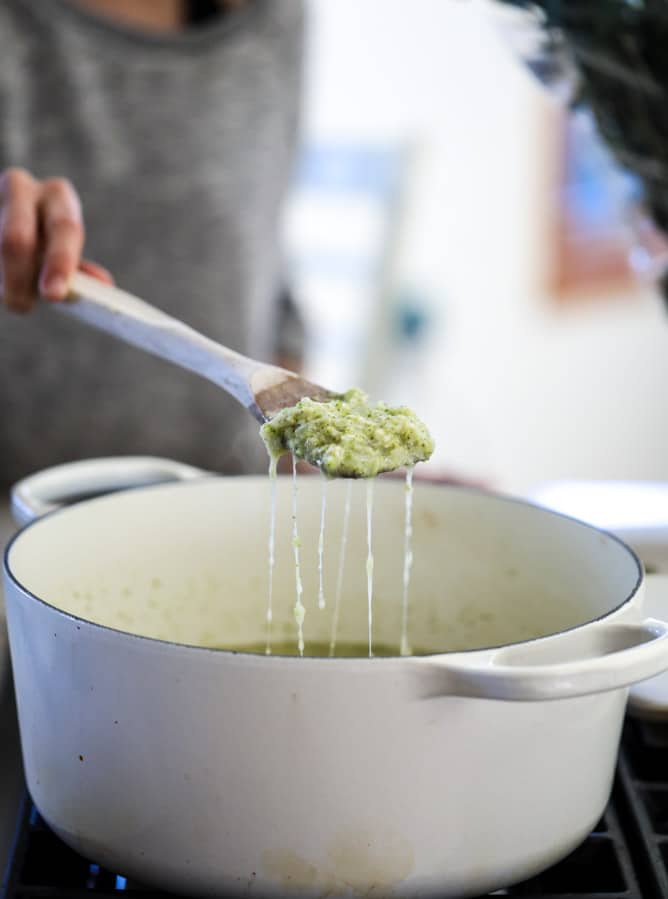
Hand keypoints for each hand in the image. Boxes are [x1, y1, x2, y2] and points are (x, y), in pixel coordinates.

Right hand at [0, 167, 111, 313]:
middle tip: (21, 306)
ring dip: (2, 278)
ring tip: (8, 294)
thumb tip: (103, 285)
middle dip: (18, 277)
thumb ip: (76, 267)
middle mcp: (22, 187)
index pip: (64, 228)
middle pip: (17, 238)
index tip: (53, 294)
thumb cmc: (38, 239)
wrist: (2, 217)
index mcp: (57, 196)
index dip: (59, 262)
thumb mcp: (60, 247)